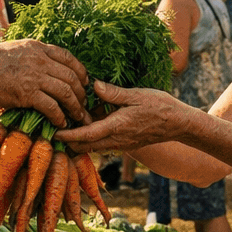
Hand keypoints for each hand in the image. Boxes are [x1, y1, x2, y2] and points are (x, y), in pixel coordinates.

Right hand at [0, 39, 89, 126]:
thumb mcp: (13, 49)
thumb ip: (29, 55)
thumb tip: (38, 64)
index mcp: (37, 47)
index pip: (69, 58)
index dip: (81, 71)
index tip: (84, 82)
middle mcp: (40, 60)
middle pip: (72, 76)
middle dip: (81, 93)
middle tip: (83, 104)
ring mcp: (34, 76)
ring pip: (66, 92)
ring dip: (75, 107)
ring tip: (77, 117)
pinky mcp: (27, 94)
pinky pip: (52, 107)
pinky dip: (59, 117)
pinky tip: (60, 124)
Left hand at [56, 80, 189, 151]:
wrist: (179, 124)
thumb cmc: (160, 106)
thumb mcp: (136, 95)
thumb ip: (113, 93)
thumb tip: (93, 85)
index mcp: (116, 127)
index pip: (84, 136)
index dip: (66, 135)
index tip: (52, 131)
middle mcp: (115, 140)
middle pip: (84, 146)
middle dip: (68, 139)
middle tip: (56, 123)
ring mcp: (120, 144)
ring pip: (92, 146)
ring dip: (80, 138)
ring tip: (70, 119)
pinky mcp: (124, 143)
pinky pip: (102, 143)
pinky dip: (91, 136)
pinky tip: (90, 119)